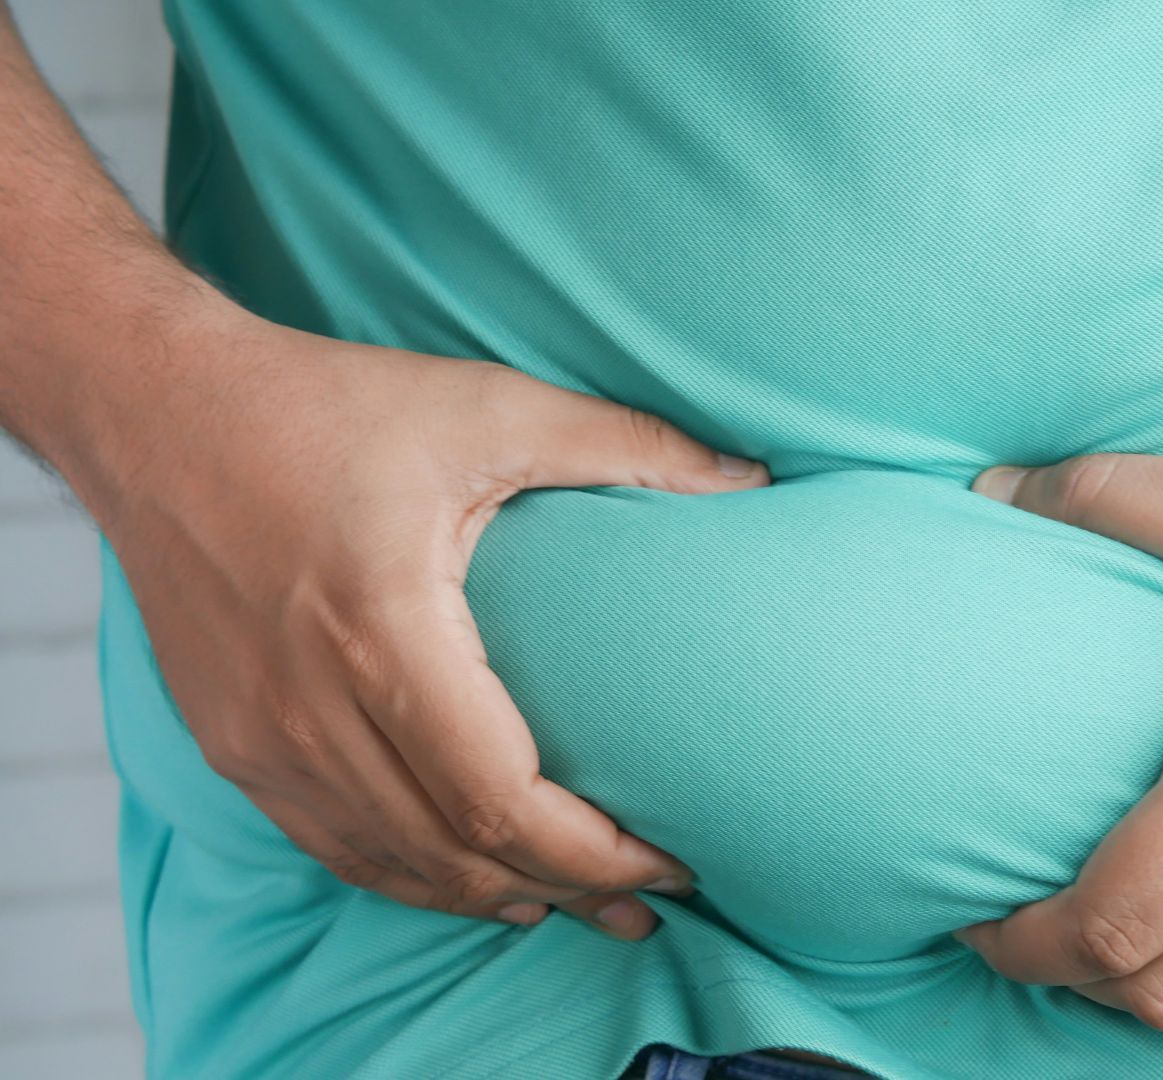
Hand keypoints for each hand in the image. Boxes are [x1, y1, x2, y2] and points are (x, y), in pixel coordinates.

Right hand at [90, 304, 768, 937]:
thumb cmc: (325, 404)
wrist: (156, 412)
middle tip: (649, 904)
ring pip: (393, 865)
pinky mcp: (231, 743)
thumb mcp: (488, 406)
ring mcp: (259, 737)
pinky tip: (472, 880)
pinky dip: (412, 877)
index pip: (501, 797)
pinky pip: (333, 846)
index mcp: (382, 628)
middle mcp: (309, 704)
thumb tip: (751, 481)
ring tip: (578, 906)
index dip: (595, 852)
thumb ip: (627, 444)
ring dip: (492, 896)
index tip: (671, 861)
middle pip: (456, 851)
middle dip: (567, 890)